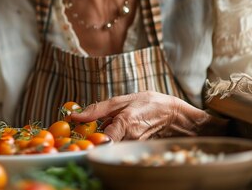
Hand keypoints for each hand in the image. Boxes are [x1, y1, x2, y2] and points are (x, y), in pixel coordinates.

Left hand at [69, 91, 213, 140]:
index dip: (86, 141)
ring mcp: (134, 147)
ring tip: (105, 129)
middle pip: (103, 146)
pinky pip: (120, 148)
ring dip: (103, 140)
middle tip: (84, 133)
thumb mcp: (122, 100)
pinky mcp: (137, 151)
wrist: (176, 116)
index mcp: (124, 125)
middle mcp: (130, 140)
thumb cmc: (150, 104)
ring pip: (111, 147)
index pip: (100, 142)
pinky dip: (114, 141)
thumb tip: (75, 115)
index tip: (75, 138)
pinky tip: (116, 133)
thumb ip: (98, 109)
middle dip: (92, 140)